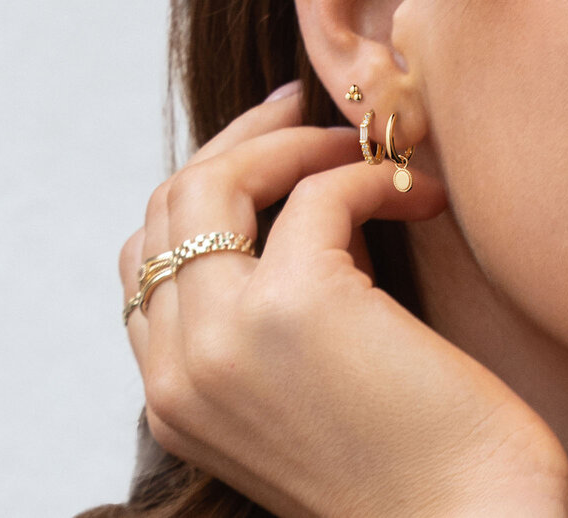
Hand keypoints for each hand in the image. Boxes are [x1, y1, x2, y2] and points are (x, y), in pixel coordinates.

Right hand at [120, 85, 567, 517]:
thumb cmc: (406, 456)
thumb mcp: (300, 382)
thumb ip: (267, 304)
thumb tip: (297, 199)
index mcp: (173, 391)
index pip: (149, 254)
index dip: (206, 187)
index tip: (265, 147)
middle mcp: (178, 365)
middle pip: (171, 203)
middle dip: (239, 142)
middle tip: (303, 112)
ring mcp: (226, 335)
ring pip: (215, 181)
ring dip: (291, 144)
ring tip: (357, 145)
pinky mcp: (296, 306)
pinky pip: (319, 195)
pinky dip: (365, 178)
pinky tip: (418, 196)